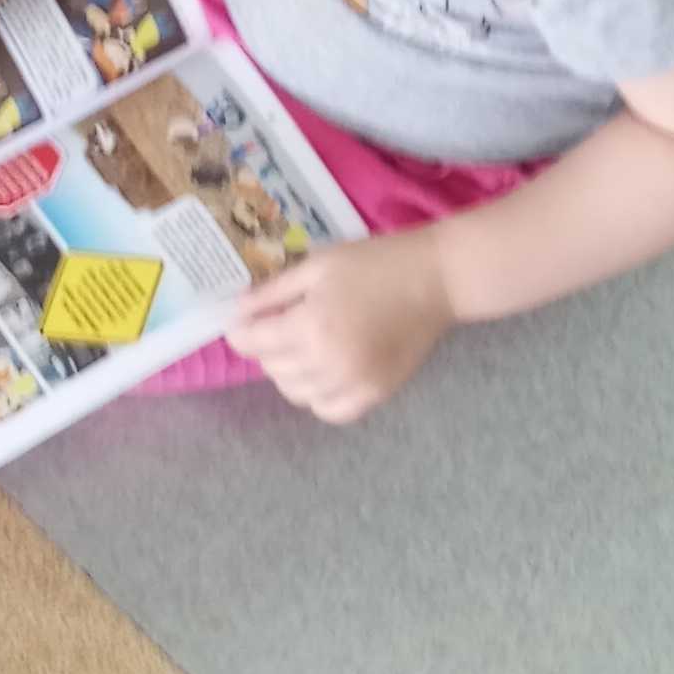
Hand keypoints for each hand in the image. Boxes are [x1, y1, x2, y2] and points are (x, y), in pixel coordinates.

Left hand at [228, 230, 456, 421]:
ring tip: (302, 347)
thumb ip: (273, 291)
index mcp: (311, 325)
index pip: (253, 342)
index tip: (243, 321)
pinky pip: (329, 410)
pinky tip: (324, 372)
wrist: (435, 279)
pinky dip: (318, 396)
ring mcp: (353, 384)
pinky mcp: (375, 394)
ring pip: (295, 393)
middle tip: (279, 325)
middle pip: (271, 368)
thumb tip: (237, 312)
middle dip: (265, 347)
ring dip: (288, 372)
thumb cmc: (374, 263)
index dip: (241, 331)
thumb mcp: (318, 265)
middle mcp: (328, 362)